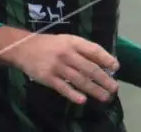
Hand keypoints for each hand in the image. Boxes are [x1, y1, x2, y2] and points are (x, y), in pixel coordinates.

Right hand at [0, 28, 118, 104]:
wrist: (24, 48)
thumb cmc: (51, 45)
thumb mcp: (68, 41)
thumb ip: (84, 50)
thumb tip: (104, 62)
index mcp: (74, 42)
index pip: (94, 50)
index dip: (106, 59)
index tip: (116, 68)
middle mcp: (67, 54)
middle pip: (89, 68)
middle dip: (104, 79)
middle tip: (114, 88)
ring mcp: (57, 66)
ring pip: (79, 80)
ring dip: (94, 89)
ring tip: (105, 97)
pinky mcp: (47, 78)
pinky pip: (62, 87)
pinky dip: (73, 94)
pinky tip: (83, 100)